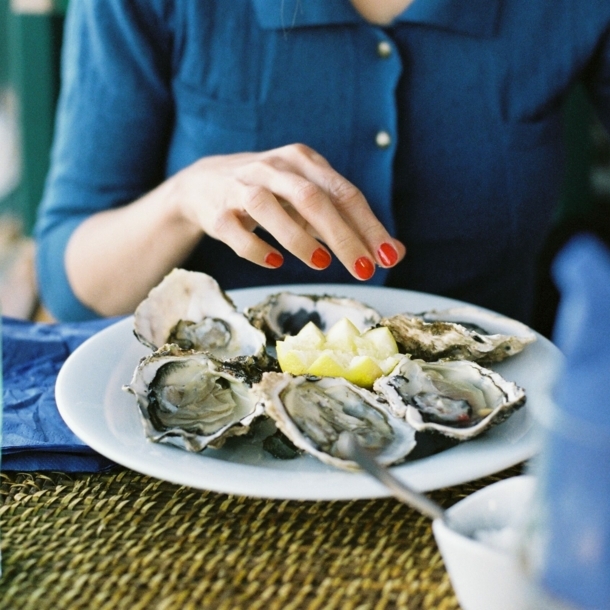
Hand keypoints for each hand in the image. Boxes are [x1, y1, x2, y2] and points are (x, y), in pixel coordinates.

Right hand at [173, 143, 404, 279]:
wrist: (205, 184)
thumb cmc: (271, 194)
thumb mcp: (311, 201)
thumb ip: (350, 224)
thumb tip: (395, 252)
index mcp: (303, 161)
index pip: (344, 193)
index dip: (369, 226)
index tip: (390, 257)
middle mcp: (274, 167)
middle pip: (312, 199)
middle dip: (342, 236)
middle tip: (364, 270)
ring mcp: (242, 187)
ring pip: (270, 208)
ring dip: (298, 238)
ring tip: (321, 265)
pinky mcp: (218, 212)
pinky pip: (237, 232)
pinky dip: (257, 249)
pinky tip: (276, 262)